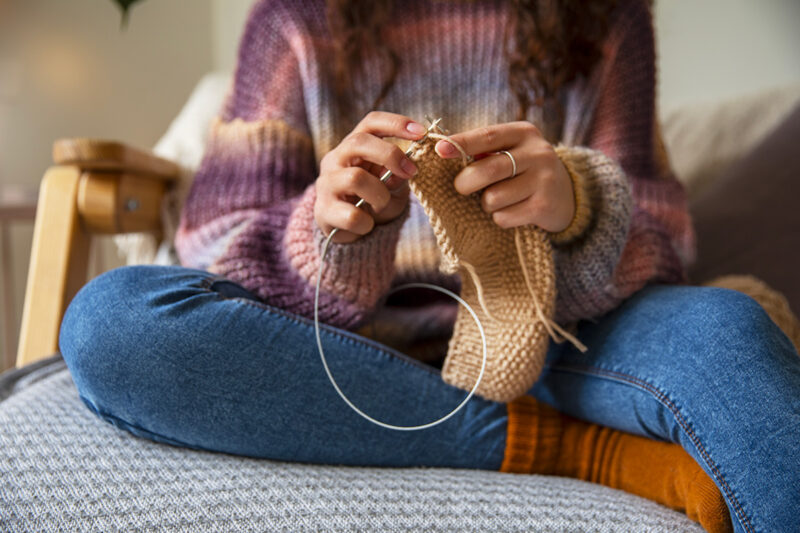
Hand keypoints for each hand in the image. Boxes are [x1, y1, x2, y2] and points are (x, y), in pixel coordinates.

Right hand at [315, 111, 425, 242]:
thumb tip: (404, 171)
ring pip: (356, 178)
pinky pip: (352, 215)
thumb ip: (399, 176)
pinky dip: (367, 223)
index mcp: (354, 147)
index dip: (396, 123)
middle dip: (390, 155)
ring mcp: (326, 184)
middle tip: (411, 171)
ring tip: (382, 206)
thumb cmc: (373, 201)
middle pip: (359, 143)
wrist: (348, 232)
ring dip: (379, 195)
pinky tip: (366, 226)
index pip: (371, 123)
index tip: (422, 133)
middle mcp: (335, 160)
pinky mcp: (323, 211)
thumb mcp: (392, 186)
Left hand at [435, 121, 574, 231]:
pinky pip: (504, 217)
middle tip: (461, 187)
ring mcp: (544, 180)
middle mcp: (538, 153)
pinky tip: (512, 212)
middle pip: (488, 170)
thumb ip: (484, 150)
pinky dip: (500, 218)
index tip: (439, 150)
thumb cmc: (524, 171)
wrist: (567, 195)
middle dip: (465, 182)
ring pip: (493, 197)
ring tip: (497, 200)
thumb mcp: (511, 151)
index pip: (488, 135)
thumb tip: (443, 151)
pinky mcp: (544, 206)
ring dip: (486, 204)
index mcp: (524, 133)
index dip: (461, 143)